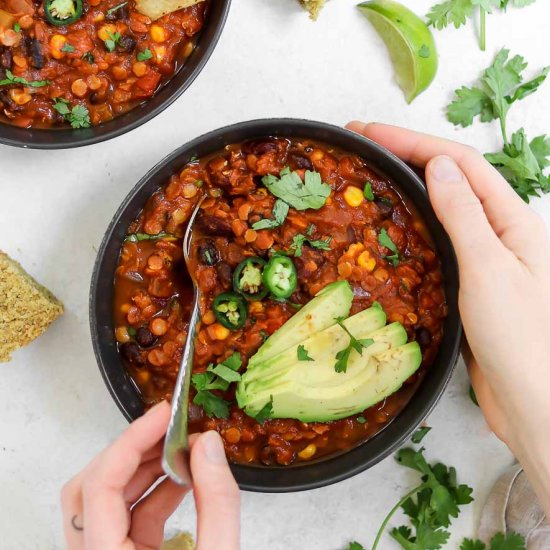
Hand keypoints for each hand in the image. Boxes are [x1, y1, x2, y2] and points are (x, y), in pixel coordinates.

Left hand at [61, 401, 239, 549]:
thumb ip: (217, 503)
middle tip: (169, 425)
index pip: (100, 487)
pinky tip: (186, 477)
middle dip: (131, 449)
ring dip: (145, 465)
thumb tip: (209, 444)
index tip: (164, 414)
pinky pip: (129, 514)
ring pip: (107, 498)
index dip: (130, 441)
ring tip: (185, 448)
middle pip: (89, 487)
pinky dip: (157, 489)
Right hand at [347, 122, 549, 514]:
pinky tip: (391, 226)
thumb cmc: (521, 339)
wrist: (533, 401)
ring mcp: (483, 257)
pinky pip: (437, 242)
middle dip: (406, 156)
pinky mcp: (468, 283)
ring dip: (407, 186)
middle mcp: (498, 232)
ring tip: (370, 176)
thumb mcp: (489, 269)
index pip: (457, 163)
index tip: (369, 133)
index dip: (412, 142)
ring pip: (441, 208)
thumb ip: (463, 215)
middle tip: (361, 147)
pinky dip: (412, 225)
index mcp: (511, 220)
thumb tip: (437, 166)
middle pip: (449, 178)